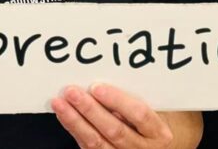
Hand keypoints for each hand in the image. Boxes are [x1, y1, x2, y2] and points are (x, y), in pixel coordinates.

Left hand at [52, 84, 200, 148]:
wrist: (153, 145)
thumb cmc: (149, 122)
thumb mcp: (153, 109)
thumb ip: (133, 98)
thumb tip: (102, 76)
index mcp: (158, 132)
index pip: (139, 115)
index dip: (118, 100)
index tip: (97, 87)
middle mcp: (143, 148)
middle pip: (115, 130)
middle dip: (90, 110)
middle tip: (72, 92)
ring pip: (97, 143)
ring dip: (75, 121)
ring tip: (60, 103)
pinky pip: (87, 148)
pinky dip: (73, 129)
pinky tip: (63, 114)